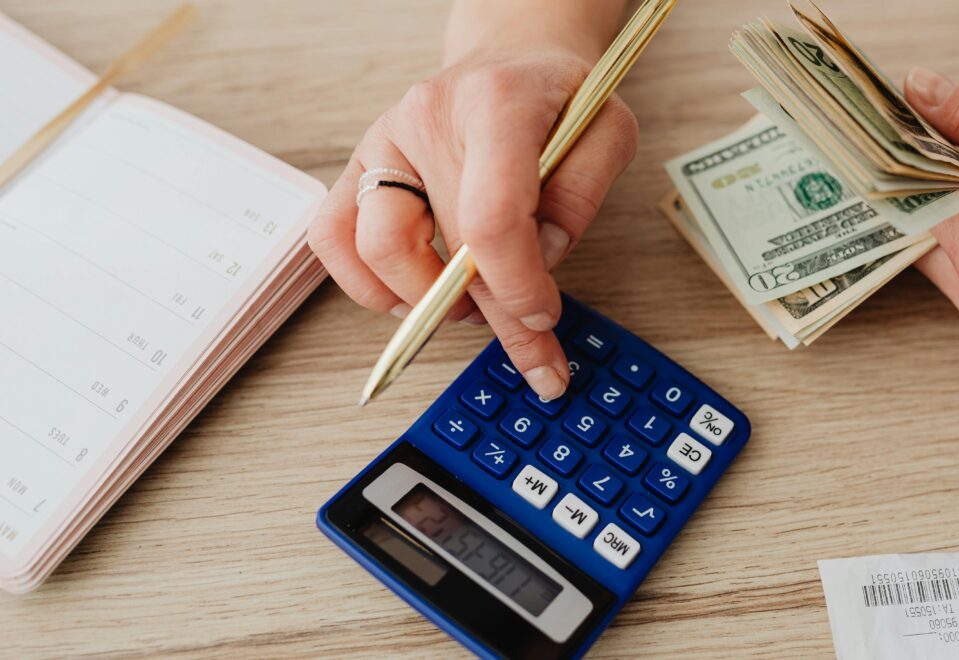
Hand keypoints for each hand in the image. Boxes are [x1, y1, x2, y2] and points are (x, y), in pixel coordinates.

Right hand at [308, 48, 637, 398]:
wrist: (511, 61)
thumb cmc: (557, 99)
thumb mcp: (607, 131)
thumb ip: (583, 195)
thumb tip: (540, 260)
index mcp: (495, 104)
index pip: (492, 216)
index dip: (517, 286)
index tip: (543, 317)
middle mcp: (426, 119)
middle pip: (445, 247)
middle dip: (494, 316)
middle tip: (533, 351)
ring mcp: (384, 142)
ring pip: (376, 250)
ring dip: (426, 302)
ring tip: (473, 307)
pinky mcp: (359, 167)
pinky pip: (333, 239)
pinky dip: (368, 284)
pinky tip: (415, 296)